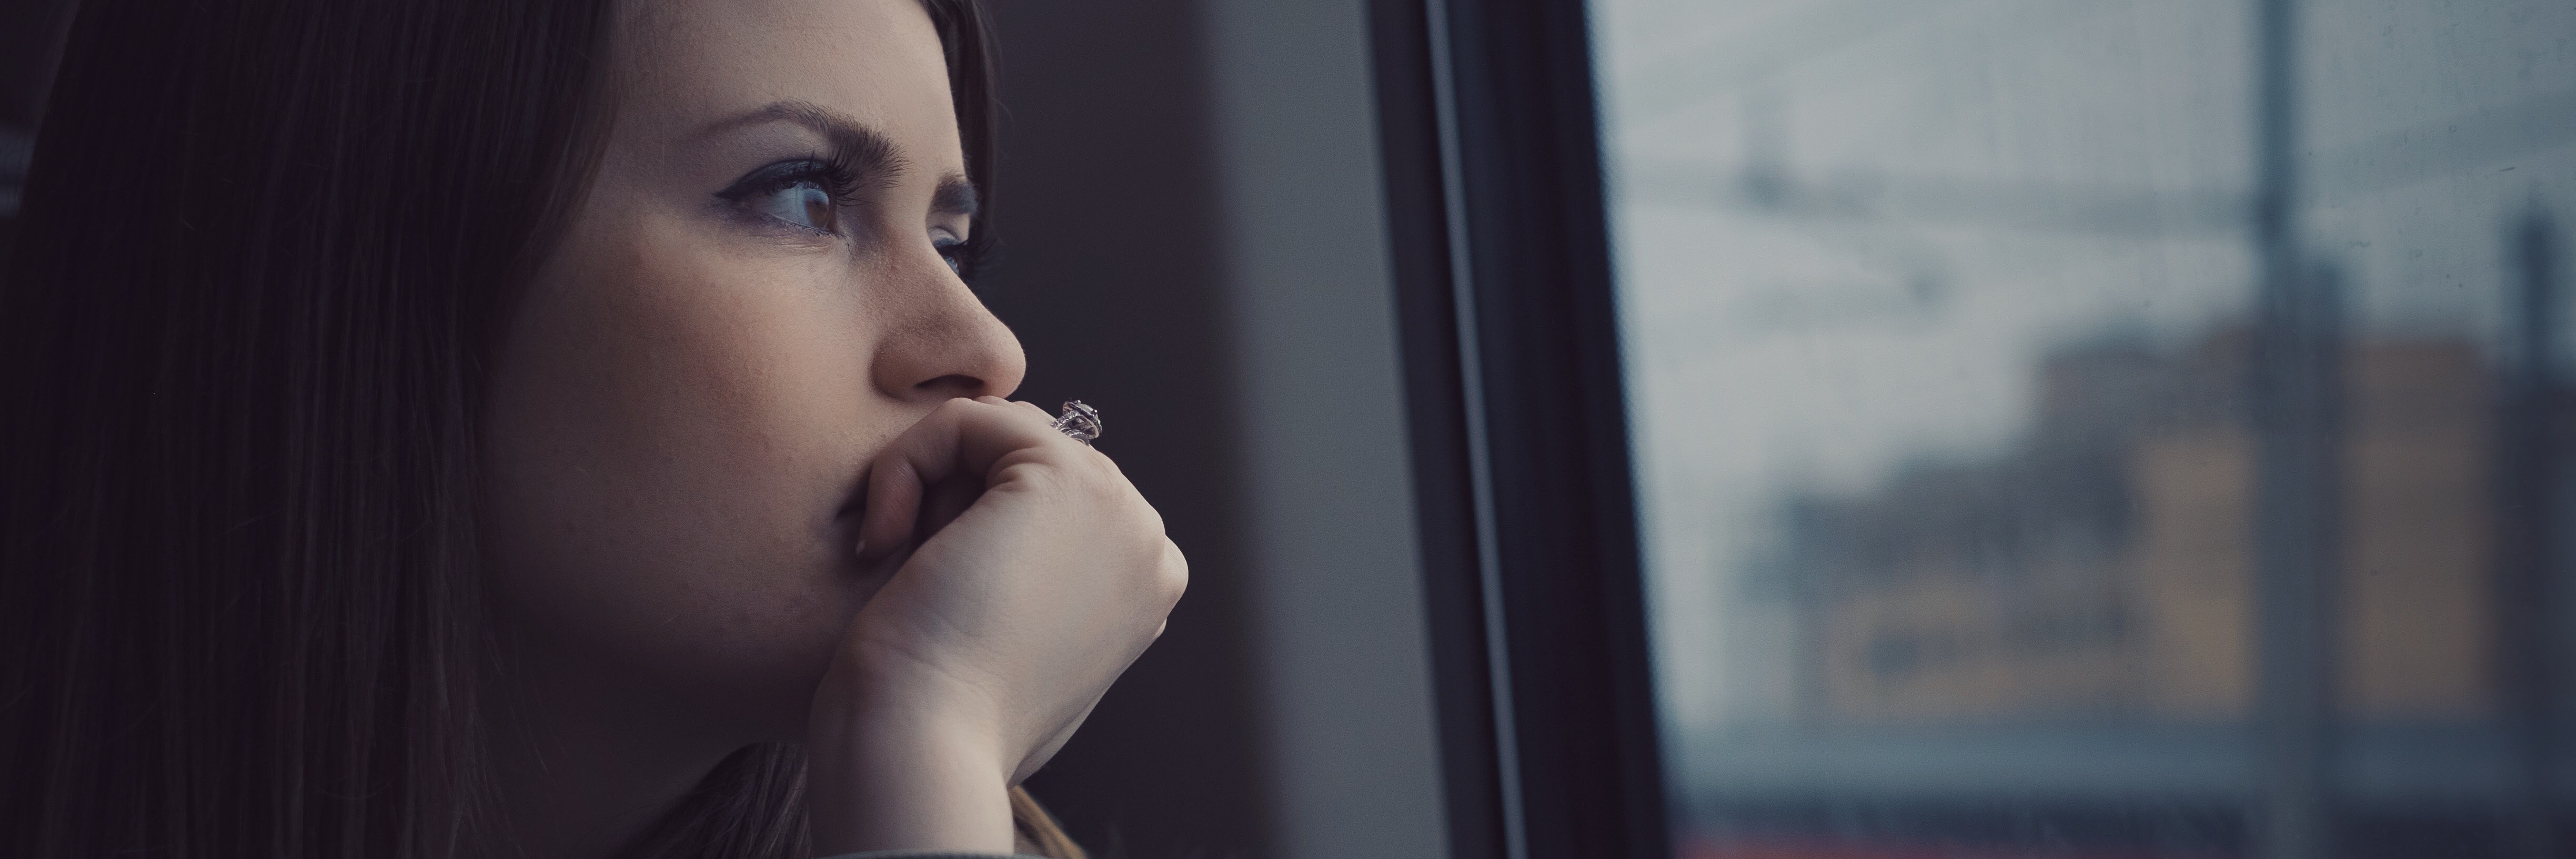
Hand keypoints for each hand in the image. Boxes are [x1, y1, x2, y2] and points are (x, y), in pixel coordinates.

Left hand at [805, 397, 1185, 854]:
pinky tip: (886, 535)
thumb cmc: (945, 722)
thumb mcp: (1009, 653)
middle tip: (913, 577)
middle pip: (1023, 462)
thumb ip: (1034, 594)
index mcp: (1144, 589)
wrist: (925, 745)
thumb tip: (1007, 556)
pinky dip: (906, 462)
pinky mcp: (1066, 475)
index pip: (1047, 502)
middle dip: (951, 501)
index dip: (969, 524)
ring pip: (994, 436)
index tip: (932, 597)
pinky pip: (965, 419)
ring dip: (927, 483)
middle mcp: (1147, 544)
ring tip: (902, 559)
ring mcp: (1118, 507)